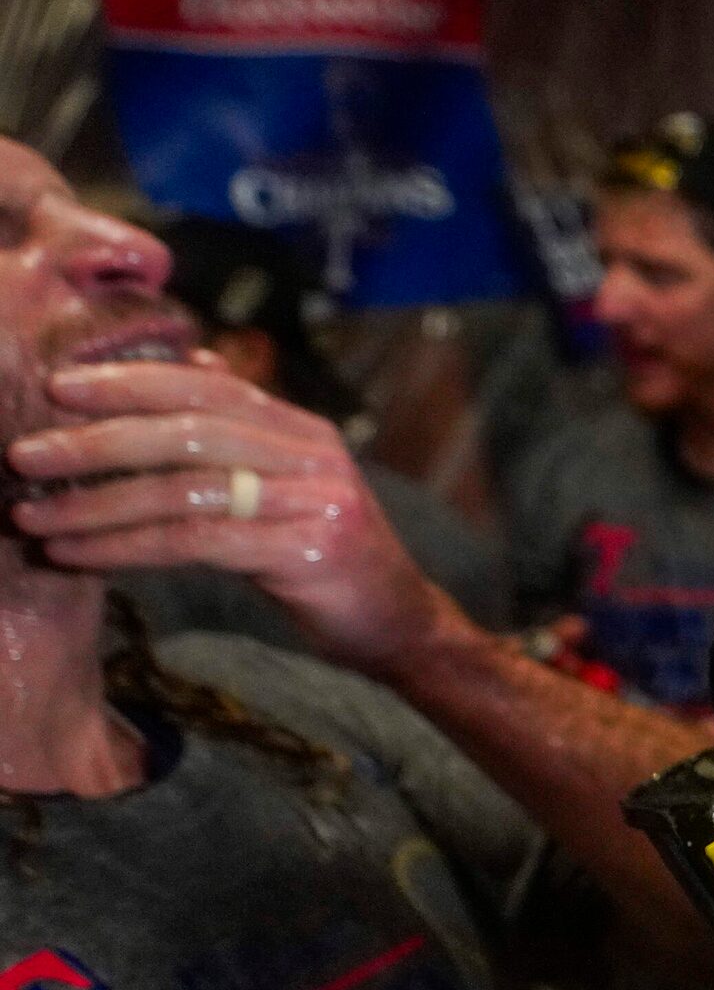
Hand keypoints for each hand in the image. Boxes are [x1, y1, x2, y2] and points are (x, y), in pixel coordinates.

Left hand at [9, 360, 448, 672]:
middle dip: (98, 440)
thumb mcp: (291, 483)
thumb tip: (194, 366)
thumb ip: (244, 431)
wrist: (399, 624)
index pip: (206, 389)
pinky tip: (80, 556)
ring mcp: (314, 501)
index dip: (130, 382)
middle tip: (26, 454)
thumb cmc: (329, 556)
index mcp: (302, 429)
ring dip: (97, 503)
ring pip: (185, 489)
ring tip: (33, 518)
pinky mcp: (306, 552)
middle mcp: (312, 454)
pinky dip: (126, 547)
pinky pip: (195, 543)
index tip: (58, 387)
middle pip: (190, 431)